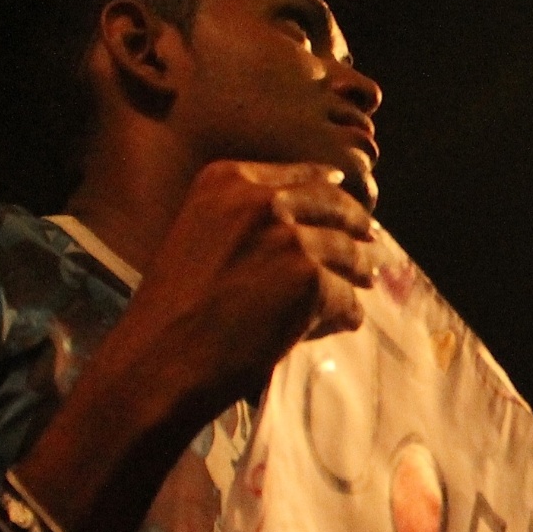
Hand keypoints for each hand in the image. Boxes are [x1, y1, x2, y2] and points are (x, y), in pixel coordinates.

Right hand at [123, 161, 384, 423]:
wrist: (161, 356)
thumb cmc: (172, 308)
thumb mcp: (197, 234)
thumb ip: (245, 220)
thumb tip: (310, 225)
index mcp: (227, 180)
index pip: (299, 175)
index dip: (328, 186)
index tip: (345, 194)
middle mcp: (262, 201)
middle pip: (334, 206)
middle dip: (356, 224)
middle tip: (371, 239)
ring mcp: (290, 240)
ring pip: (347, 253)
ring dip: (358, 271)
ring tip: (365, 281)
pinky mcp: (311, 282)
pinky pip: (346, 300)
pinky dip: (345, 316)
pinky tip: (341, 324)